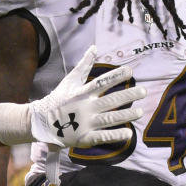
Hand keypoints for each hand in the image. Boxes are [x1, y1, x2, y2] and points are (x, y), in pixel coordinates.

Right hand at [29, 46, 144, 147]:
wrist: (42, 123)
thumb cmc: (58, 100)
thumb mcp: (69, 81)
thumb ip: (84, 65)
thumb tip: (94, 47)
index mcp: (82, 93)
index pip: (102, 82)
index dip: (116, 76)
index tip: (130, 71)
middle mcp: (86, 107)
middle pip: (111, 101)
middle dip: (128, 96)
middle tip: (143, 92)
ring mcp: (86, 123)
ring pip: (110, 119)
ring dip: (127, 115)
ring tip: (140, 112)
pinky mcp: (85, 138)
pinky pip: (103, 136)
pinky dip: (116, 135)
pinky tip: (129, 133)